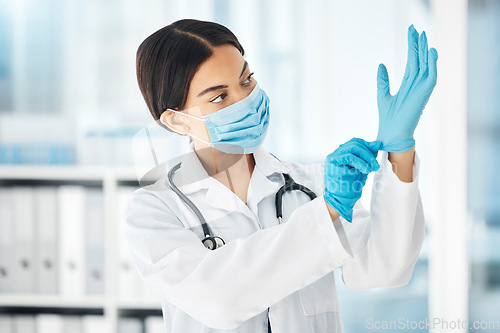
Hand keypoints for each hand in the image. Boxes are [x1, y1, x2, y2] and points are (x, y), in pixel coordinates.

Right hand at [324, 138, 381, 221]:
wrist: (339, 200)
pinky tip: (366, 170)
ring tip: (372, 168)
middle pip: (355, 143)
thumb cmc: (348, 187)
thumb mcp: (361, 169)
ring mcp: (333, 157)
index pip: (355, 142)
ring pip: (353, 148)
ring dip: (366, 157)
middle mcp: (336, 154)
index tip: (376, 154)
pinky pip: (349, 157)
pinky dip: (360, 162)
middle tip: (375, 165)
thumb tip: (377, 144)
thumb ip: (367, 157)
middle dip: (369, 153)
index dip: (368, 146)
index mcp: (341, 154)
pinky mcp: (332, 163)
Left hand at [376, 24, 438, 152]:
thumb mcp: (382, 94)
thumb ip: (383, 80)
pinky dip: (432, 64)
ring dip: (425, 50)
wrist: (391, 133)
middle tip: (416, 29)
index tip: (412, 32)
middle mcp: (416, 84)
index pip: (412, 60)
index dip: (412, 46)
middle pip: (420, 59)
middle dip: (418, 44)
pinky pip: (431, 76)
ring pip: (426, 65)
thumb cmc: (387, 117)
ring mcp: (421, 89)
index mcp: (408, 83)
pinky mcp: (424, 95)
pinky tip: (430, 52)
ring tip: (423, 36)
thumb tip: (381, 65)